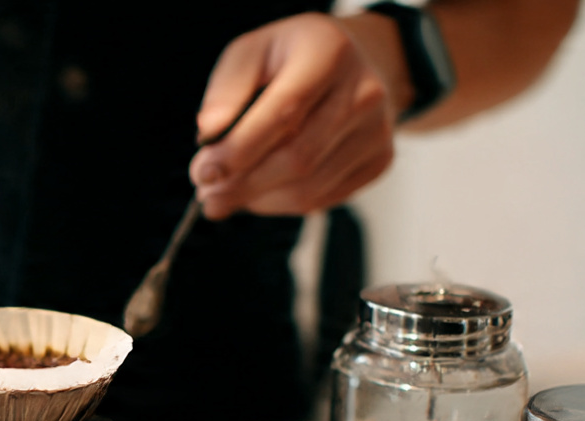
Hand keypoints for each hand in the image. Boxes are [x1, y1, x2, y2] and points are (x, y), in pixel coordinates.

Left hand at [189, 13, 397, 218]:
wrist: (349, 63)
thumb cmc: (290, 58)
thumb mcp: (251, 52)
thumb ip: (227, 89)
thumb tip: (210, 135)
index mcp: (330, 53)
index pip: (284, 112)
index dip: (239, 149)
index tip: (204, 172)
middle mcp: (364, 91)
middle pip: (297, 159)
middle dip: (243, 185)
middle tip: (208, 194)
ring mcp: (377, 130)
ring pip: (308, 189)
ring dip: (257, 201)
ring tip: (226, 195)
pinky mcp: (380, 160)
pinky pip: (322, 200)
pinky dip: (280, 205)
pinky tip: (259, 193)